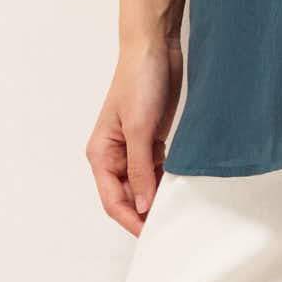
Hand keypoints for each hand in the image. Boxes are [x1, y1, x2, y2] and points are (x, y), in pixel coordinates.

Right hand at [87, 34, 181, 234]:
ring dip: (158, 198)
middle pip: (128, 197)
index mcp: (101, 153)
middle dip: (146, 213)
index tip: (152, 234)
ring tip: (178, 210)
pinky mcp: (152, 140)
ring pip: (144, 186)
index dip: (132, 220)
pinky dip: (167, 180)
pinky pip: (157, 171)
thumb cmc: (139, 80)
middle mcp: (114, 155)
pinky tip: (180, 188)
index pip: (114, 200)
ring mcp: (134, 148)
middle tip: (170, 226)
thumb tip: (142, 206)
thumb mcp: (140, 129)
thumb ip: (140, 170)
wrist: (155, 48)